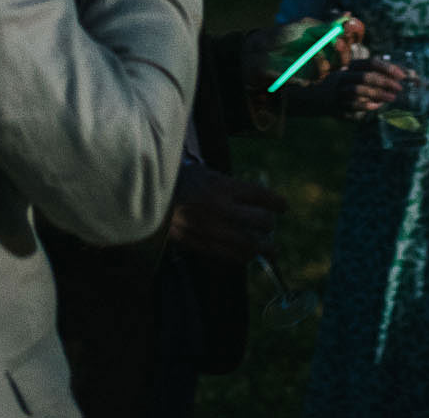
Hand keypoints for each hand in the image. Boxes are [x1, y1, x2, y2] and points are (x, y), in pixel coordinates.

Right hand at [167, 164, 287, 264]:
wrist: (145, 199)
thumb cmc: (174, 181)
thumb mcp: (202, 172)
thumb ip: (225, 183)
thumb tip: (246, 195)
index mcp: (222, 187)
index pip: (260, 195)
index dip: (276, 202)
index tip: (283, 207)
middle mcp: (221, 210)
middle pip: (260, 221)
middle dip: (269, 225)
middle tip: (270, 226)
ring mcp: (212, 230)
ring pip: (248, 245)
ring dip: (261, 248)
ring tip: (269, 250)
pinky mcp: (200, 245)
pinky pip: (228, 256)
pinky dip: (241, 257)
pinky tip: (245, 256)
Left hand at [248, 15, 365, 90]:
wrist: (263, 50)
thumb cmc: (282, 36)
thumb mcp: (306, 26)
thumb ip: (327, 25)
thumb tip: (348, 14)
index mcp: (326, 41)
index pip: (347, 40)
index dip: (353, 34)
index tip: (353, 26)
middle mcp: (325, 55)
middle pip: (347, 54)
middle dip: (349, 44)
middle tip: (346, 34)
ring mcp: (319, 68)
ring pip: (339, 65)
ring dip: (341, 53)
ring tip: (336, 41)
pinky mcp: (310, 78)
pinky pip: (323, 73)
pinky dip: (322, 61)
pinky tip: (316, 53)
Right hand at [322, 56, 407, 120]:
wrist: (315, 98)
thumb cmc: (342, 85)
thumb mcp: (354, 75)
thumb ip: (373, 75)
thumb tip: (397, 76)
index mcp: (349, 67)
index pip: (370, 63)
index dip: (387, 68)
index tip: (401, 75)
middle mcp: (343, 77)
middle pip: (365, 76)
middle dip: (384, 82)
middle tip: (399, 88)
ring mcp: (339, 91)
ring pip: (358, 90)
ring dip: (377, 94)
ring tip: (392, 98)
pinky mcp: (337, 105)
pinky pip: (352, 105)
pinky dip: (365, 105)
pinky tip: (376, 106)